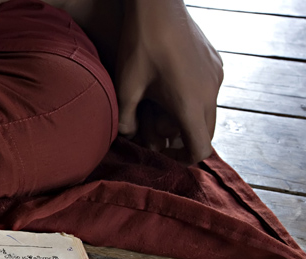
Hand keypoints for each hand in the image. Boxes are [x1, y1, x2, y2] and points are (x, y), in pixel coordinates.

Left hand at [115, 0, 222, 163]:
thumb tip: (126, 138)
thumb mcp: (126, 88)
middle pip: (206, 133)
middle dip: (186, 140)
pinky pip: (211, 91)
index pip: (199, 147)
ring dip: (191, 120)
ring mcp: (217, 76)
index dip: (185, 159)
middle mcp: (210, 93)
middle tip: (163, 140)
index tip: (167, 156)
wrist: (157, 6)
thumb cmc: (139, 47)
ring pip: (210, 112)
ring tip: (166, 115)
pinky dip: (196, 101)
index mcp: (189, 104)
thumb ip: (126, 119)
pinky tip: (174, 92)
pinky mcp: (216, 63)